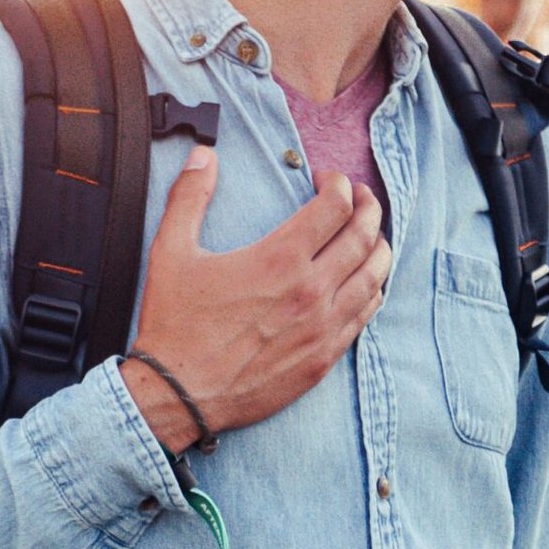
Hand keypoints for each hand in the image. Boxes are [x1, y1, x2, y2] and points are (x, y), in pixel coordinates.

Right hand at [120, 146, 390, 452]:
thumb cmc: (174, 324)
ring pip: (374, 275)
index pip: (336, 206)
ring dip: (378, 247)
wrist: (178, 394)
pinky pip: (365, 315)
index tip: (327, 181)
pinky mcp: (324, 357)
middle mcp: (311, 290)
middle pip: (365, 236)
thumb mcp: (170, 252)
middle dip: (369, 207)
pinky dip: (371, 289)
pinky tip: (363, 281)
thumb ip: (189, 197)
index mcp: (279, 258)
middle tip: (361, 199)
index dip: (338, 184)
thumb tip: (204, 155)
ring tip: (370, 235)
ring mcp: (322, 326)